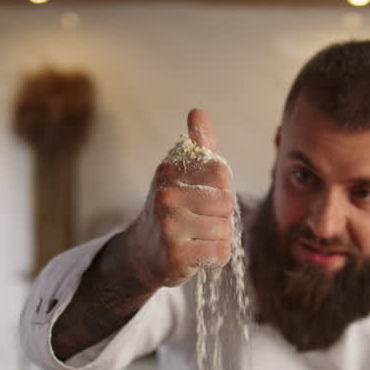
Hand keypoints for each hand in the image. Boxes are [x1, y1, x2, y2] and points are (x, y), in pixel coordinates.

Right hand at [123, 109, 235, 288]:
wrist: (143, 253)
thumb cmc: (171, 209)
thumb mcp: (179, 174)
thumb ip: (197, 145)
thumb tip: (198, 112)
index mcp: (167, 172)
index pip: (221, 173)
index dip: (221, 188)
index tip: (203, 196)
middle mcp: (164, 197)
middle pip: (226, 203)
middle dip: (221, 215)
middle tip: (199, 220)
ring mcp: (168, 229)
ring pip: (225, 230)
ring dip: (218, 237)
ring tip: (197, 237)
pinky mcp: (176, 257)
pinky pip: (219, 253)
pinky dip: (215, 256)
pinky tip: (197, 253)